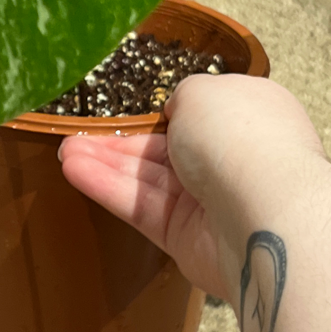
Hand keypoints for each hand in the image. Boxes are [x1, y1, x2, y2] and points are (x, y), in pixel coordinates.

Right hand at [59, 75, 323, 302]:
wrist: (265, 210)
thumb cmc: (238, 135)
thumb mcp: (201, 91)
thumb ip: (182, 98)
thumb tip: (176, 115)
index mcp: (251, 114)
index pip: (203, 111)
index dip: (167, 110)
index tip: (132, 109)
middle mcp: (234, 157)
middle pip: (168, 148)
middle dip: (122, 141)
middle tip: (78, 136)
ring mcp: (212, 201)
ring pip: (149, 179)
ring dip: (106, 162)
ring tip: (65, 152)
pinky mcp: (189, 240)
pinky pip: (144, 208)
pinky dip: (111, 188)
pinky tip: (75, 170)